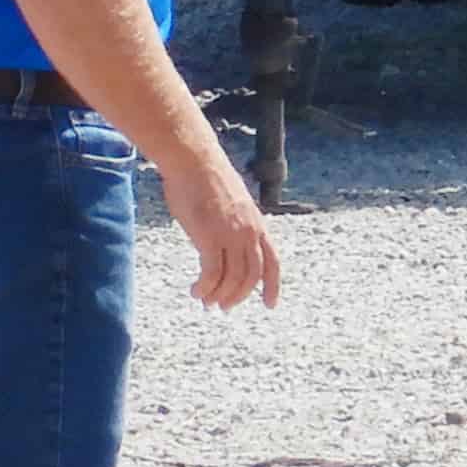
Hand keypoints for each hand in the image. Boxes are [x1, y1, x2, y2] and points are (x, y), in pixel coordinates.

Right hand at [173, 154, 283, 309]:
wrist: (193, 160)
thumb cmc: (205, 178)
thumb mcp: (231, 204)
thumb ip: (234, 225)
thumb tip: (225, 243)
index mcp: (257, 223)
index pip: (273, 262)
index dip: (273, 286)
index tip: (270, 305)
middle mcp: (249, 231)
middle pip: (251, 276)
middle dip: (238, 296)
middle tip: (223, 307)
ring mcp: (231, 234)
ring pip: (232, 279)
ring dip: (219, 295)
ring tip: (206, 301)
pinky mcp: (210, 237)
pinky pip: (212, 273)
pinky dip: (205, 287)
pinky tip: (196, 291)